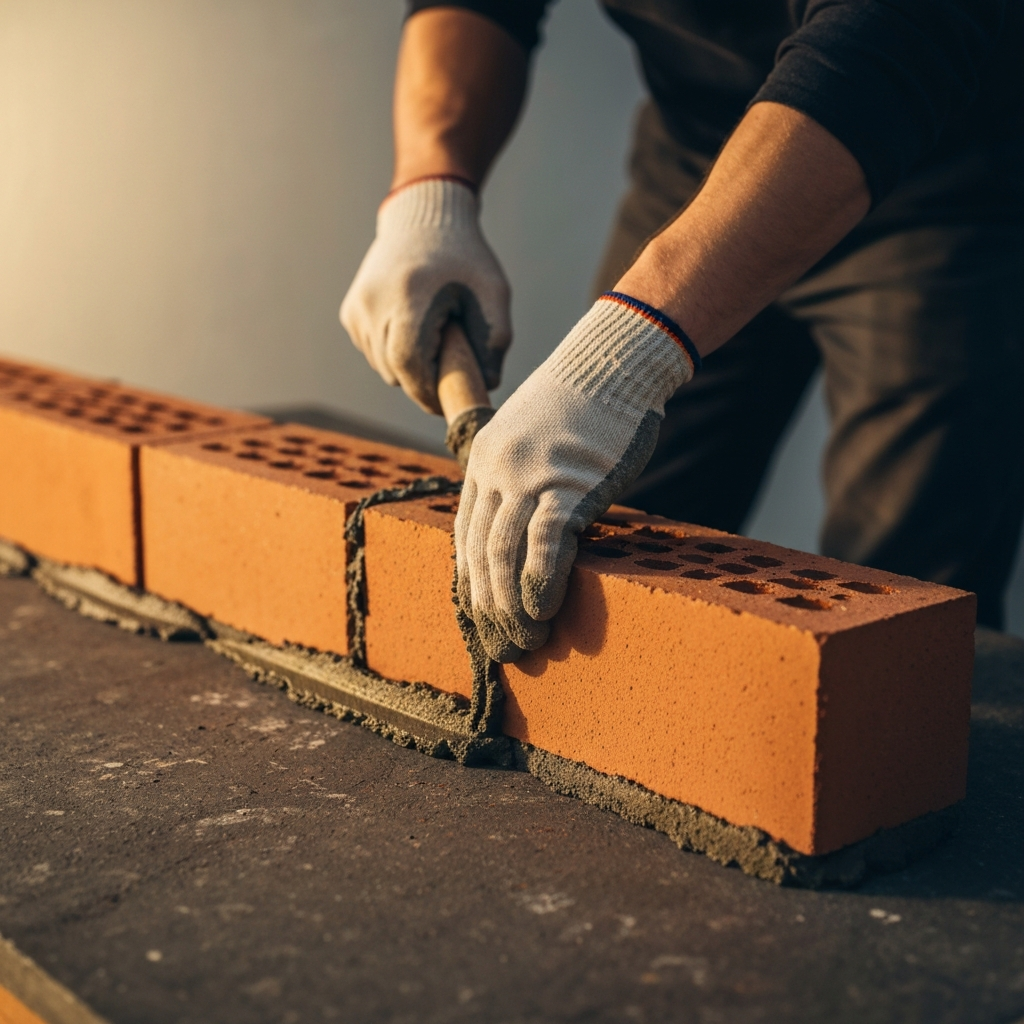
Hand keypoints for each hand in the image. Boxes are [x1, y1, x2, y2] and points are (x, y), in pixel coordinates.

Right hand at [340, 177, 510, 414]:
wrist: (424, 218)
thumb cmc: (465, 259)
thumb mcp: (493, 295)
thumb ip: (494, 343)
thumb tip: (486, 387)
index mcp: (410, 296)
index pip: (409, 363)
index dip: (428, 392)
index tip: (447, 403)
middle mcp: (374, 302)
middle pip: (396, 372)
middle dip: (423, 384)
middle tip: (449, 371)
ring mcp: (357, 307)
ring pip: (383, 367)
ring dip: (409, 367)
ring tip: (433, 338)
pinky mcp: (350, 312)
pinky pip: (373, 352)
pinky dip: (393, 352)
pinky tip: (411, 326)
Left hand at [455, 293, 698, 661]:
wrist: (616, 362)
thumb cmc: (584, 407)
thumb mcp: (532, 440)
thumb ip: (521, 484)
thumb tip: (527, 540)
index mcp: (482, 463)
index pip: (466, 538)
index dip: (473, 587)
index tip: (482, 623)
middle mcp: (495, 471)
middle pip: (479, 553)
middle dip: (487, 610)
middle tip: (503, 650)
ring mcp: (528, 476)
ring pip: (503, 554)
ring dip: (510, 608)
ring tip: (524, 643)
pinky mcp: (567, 482)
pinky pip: (543, 543)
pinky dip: (538, 583)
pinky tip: (542, 611)